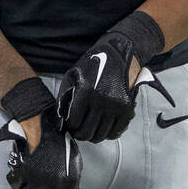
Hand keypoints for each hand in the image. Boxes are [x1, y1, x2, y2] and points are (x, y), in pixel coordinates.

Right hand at [0, 109, 79, 188]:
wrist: (41, 121)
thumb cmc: (56, 137)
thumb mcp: (72, 160)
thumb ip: (70, 180)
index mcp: (69, 180)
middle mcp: (54, 182)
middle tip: (37, 183)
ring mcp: (38, 178)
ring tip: (28, 178)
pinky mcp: (24, 172)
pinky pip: (16, 186)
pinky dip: (16, 181)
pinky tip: (21, 172)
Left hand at [56, 31, 173, 142]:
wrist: (118, 53)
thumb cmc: (92, 65)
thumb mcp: (73, 76)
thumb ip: (64, 98)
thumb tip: (59, 121)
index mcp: (85, 90)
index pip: (74, 121)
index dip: (70, 126)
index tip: (71, 124)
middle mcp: (101, 99)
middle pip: (87, 132)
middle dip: (81, 134)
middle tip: (80, 130)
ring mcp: (116, 105)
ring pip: (101, 135)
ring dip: (94, 135)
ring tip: (91, 128)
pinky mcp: (128, 108)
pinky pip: (116, 132)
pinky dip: (109, 134)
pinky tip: (104, 127)